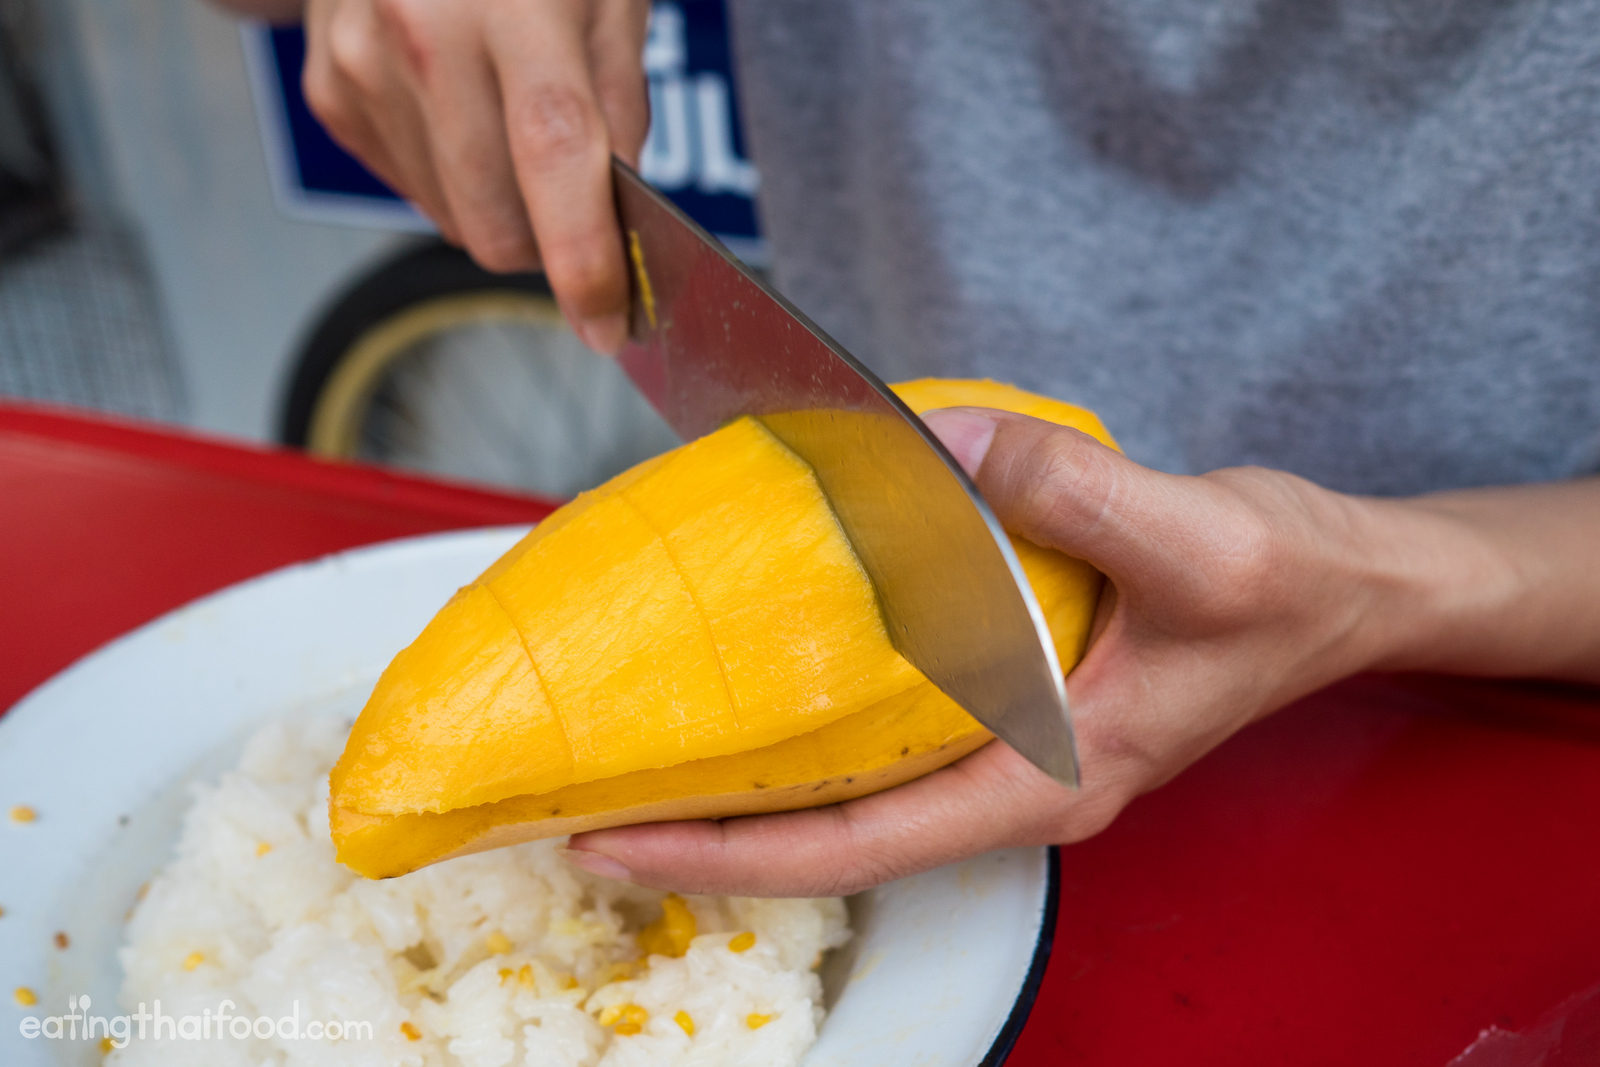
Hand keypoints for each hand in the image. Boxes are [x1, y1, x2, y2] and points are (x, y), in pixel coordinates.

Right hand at [301, 0, 648, 350]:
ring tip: (508, 118)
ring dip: (500, 206)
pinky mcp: (330, 92)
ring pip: (454, 220)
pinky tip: (460, 106)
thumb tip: (619, 216)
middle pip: (494, 221)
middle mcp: (420, 33)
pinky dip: (453, 175)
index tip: (607, 323)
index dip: (583, 255)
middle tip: (576, 200)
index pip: (553, 154)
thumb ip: (620, 102)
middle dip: (548, 242)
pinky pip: (413, 189)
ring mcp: (361, 65)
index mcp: (509, 1)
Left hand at [563, 407, 1433, 895]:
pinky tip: (754, 670)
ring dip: (744, 778)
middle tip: (581, 798)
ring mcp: (1008, 744)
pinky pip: (886, 722)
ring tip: (638, 747)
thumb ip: (1071, 493)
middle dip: (704, 829)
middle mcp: (1011, 780)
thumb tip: (939, 443)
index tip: (614, 835)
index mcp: (1046, 781)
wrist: (1349, 586)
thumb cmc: (1292, 589)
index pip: (855, 844)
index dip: (724, 849)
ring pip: (851, 787)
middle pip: (829, 833)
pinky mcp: (1011, 695)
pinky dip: (807, 711)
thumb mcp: (1201, 541)